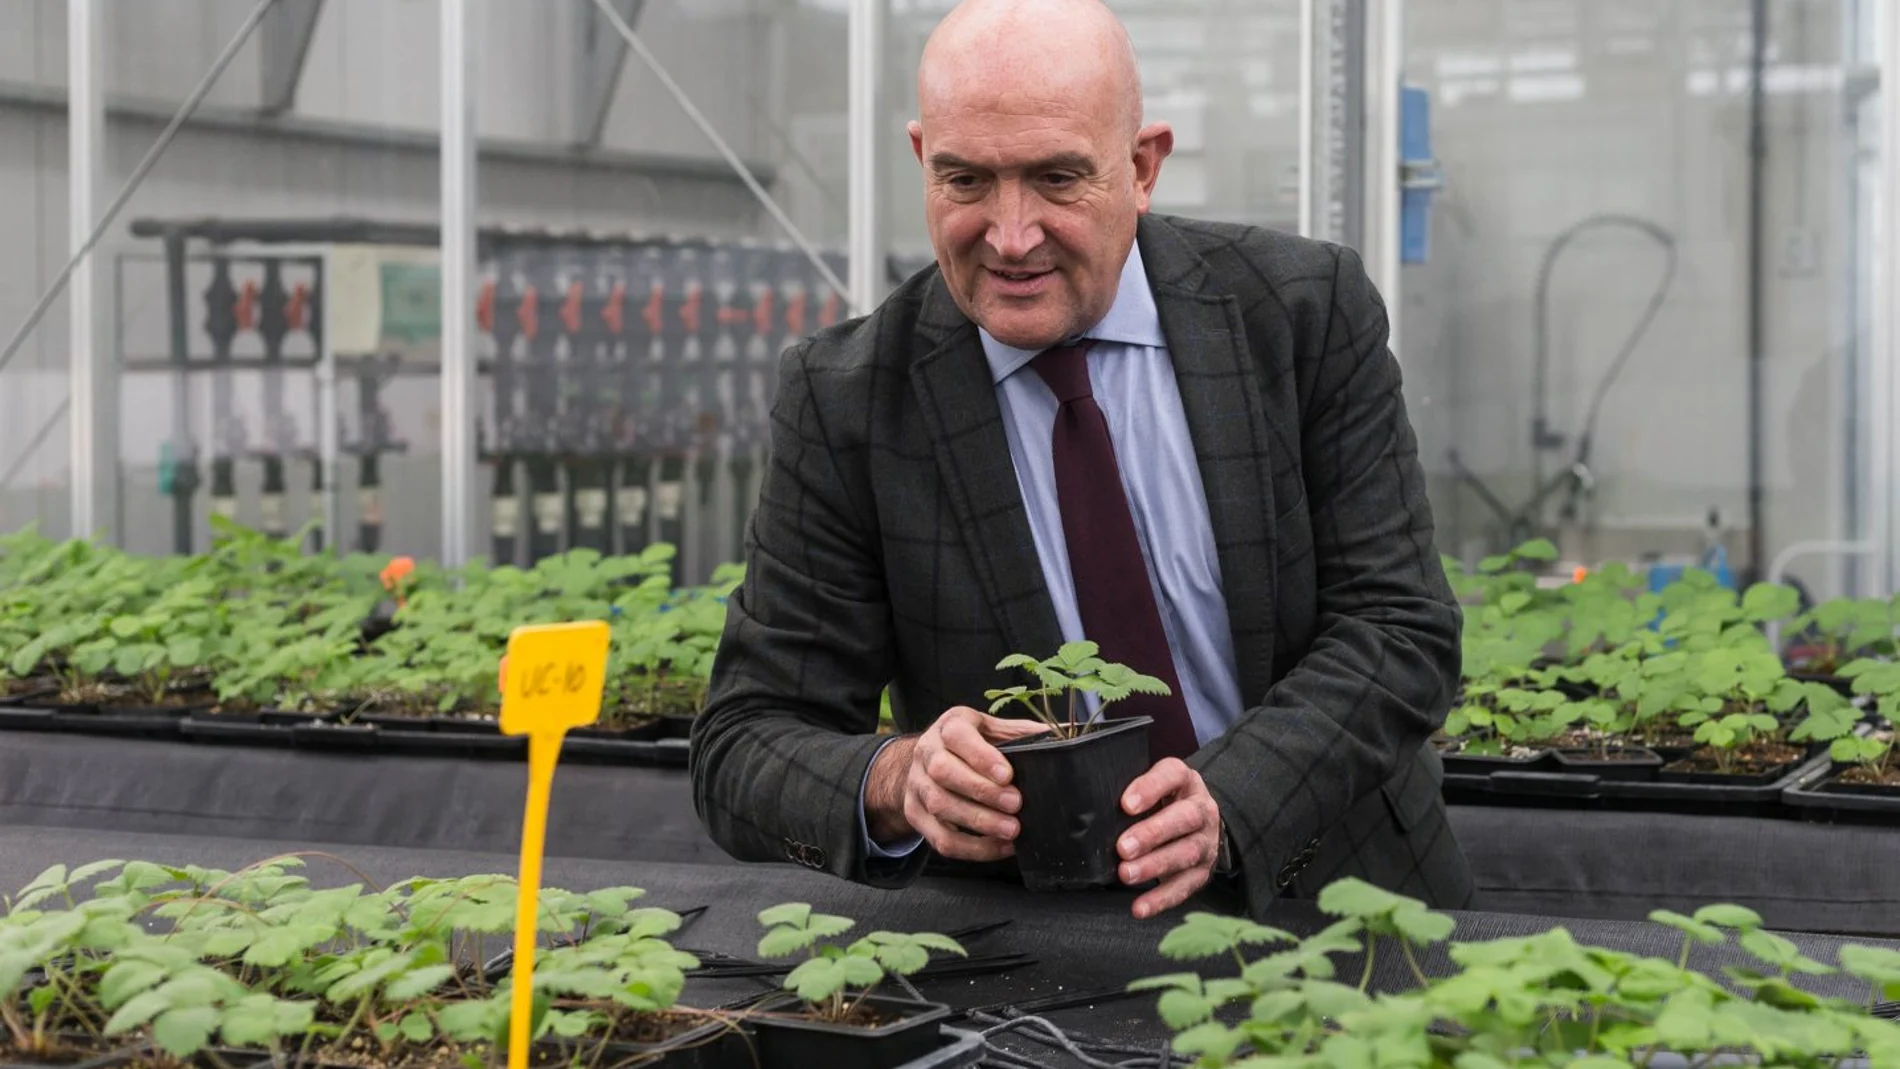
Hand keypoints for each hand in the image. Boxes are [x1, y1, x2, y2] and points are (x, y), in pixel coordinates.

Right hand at [864, 706, 1049, 860]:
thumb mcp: (992, 730)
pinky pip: (939, 838)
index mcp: (949, 726)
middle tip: (1015, 804)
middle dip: (981, 790)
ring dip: (978, 821)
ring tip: (1011, 830)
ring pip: (939, 805)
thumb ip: (1021, 733)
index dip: (981, 756)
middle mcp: (927, 752)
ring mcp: (916, 784)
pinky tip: (999, 846)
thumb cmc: (970, 745)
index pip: (957, 736)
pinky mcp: (915, 814)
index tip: (1007, 775)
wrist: (927, 762)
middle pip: (943, 771)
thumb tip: (1063, 737)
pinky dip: (971, 848)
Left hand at [1117, 758, 1222, 918]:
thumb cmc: (1163, 802)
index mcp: (1185, 781)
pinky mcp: (1203, 871)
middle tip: (1123, 847)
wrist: (1199, 822)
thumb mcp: (1152, 786)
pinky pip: (1184, 886)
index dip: (1150, 788)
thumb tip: (1091, 809)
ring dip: (1155, 866)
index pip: (1172, 775)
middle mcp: (1201, 809)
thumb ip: (1130, 792)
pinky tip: (1140, 906)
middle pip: (1184, 818)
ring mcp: (1205, 841)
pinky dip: (1161, 899)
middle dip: (1153, 833)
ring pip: (1186, 853)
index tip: (1126, 804)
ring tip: (1127, 874)